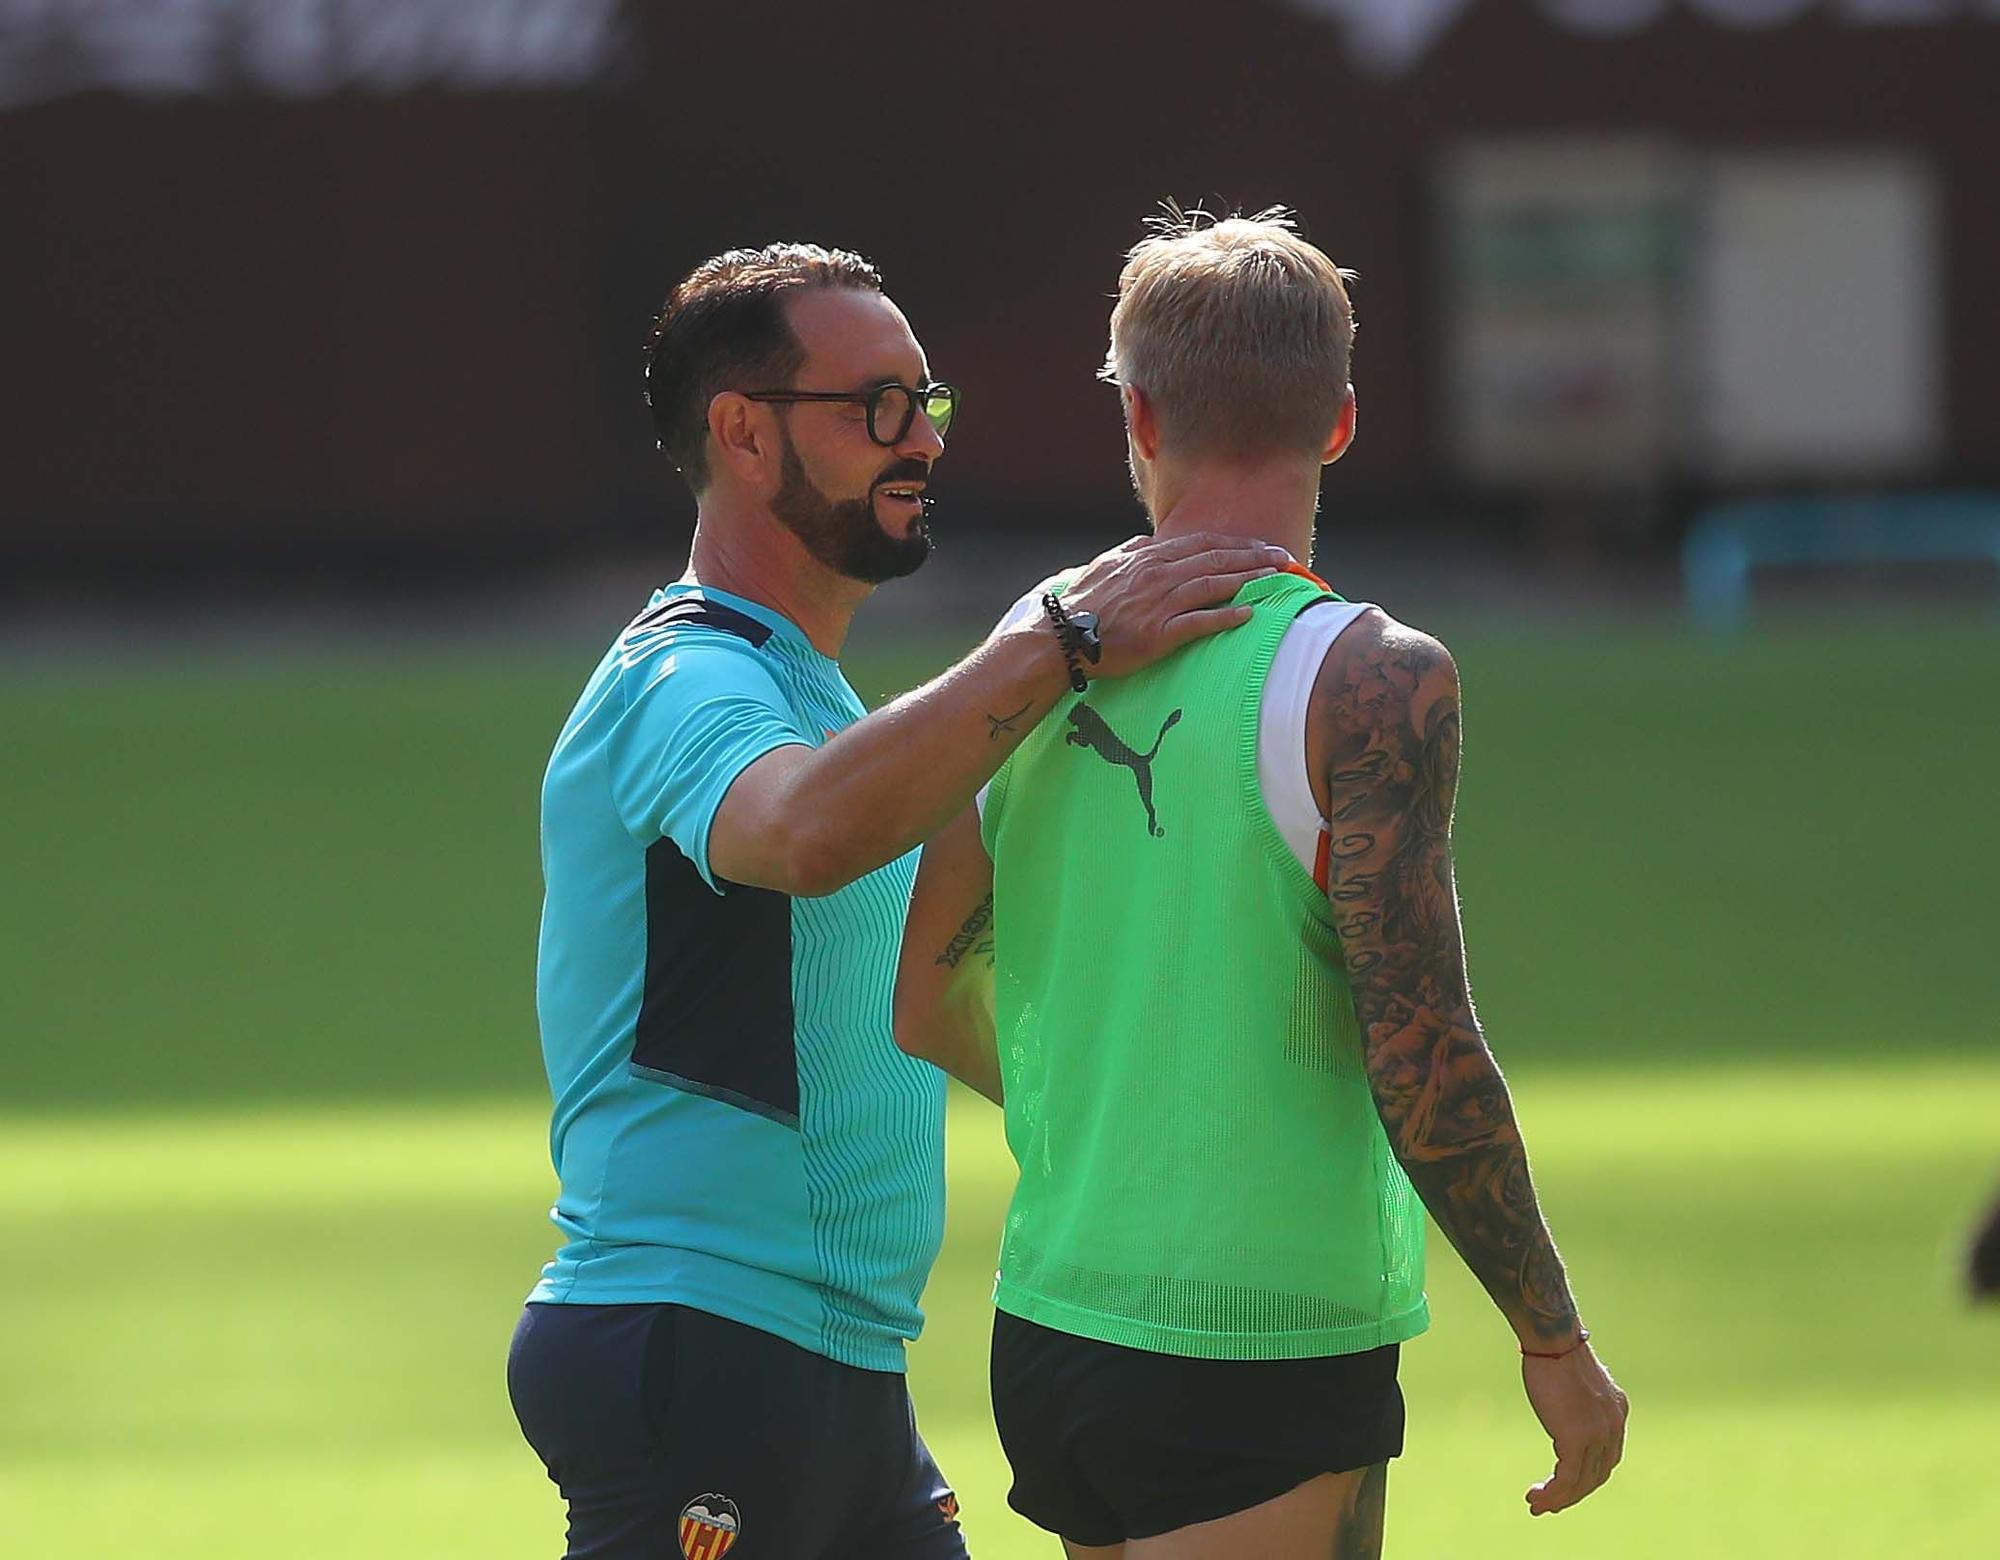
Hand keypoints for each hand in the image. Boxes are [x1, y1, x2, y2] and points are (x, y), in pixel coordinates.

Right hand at [1051, 532, 1290, 680]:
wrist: (1061, 637)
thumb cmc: (1082, 603)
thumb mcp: (1105, 565)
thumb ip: (1131, 551)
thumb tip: (1148, 541)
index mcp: (1148, 557)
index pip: (1202, 544)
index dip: (1236, 543)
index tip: (1260, 546)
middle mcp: (1158, 575)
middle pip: (1216, 560)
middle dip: (1254, 557)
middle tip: (1284, 558)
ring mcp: (1159, 603)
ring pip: (1213, 585)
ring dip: (1248, 580)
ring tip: (1275, 579)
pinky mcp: (1158, 633)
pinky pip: (1199, 621)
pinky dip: (1226, 616)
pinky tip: (1248, 614)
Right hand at [1522, 1340, 1627, 1515]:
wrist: (1553, 1339)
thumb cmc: (1555, 1351)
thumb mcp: (1574, 1380)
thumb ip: (1576, 1401)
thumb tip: (1563, 1405)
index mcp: (1616, 1411)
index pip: (1607, 1457)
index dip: (1586, 1476)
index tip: (1564, 1485)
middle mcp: (1613, 1425)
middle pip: (1597, 1474)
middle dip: (1573, 1494)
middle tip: (1549, 1504)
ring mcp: (1598, 1433)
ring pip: (1583, 1481)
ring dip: (1559, 1499)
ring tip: (1536, 1505)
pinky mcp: (1577, 1437)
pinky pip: (1567, 1477)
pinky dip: (1553, 1493)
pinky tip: (1536, 1497)